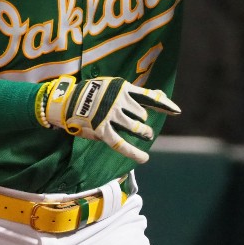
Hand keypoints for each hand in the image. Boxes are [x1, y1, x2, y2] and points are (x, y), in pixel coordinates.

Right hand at [41, 75, 179, 163]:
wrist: (66, 99)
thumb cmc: (92, 93)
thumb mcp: (113, 86)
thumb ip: (134, 93)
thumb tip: (159, 95)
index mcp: (122, 88)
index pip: (148, 97)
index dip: (164, 104)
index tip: (177, 110)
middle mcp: (118, 101)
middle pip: (142, 115)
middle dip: (144, 123)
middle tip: (144, 129)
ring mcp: (110, 115)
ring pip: (135, 127)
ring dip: (142, 132)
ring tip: (144, 135)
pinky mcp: (102, 129)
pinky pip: (121, 143)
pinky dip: (134, 152)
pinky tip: (144, 158)